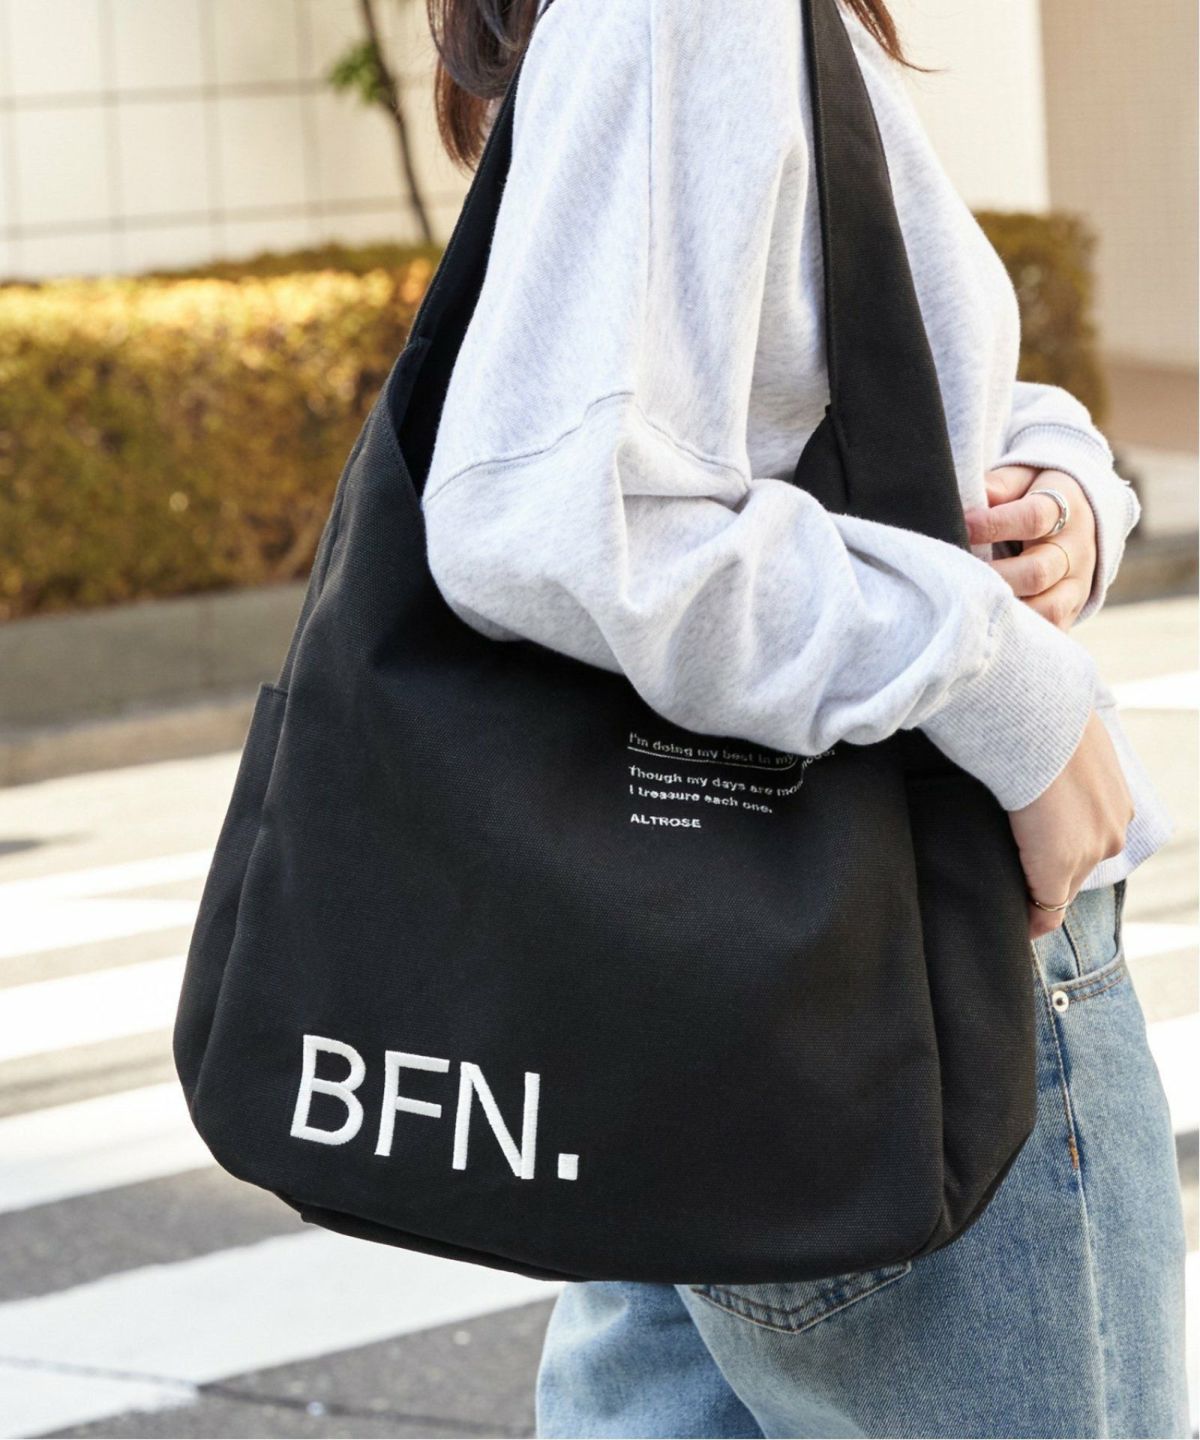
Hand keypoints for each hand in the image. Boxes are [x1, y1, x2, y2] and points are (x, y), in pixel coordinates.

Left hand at [964, 466, 1096, 630]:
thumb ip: (999, 486)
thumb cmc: (1034, 495)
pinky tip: (992, 631)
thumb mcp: (1022, 478)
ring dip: (1008, 611)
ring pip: (1048, 608)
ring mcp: (1076, 583)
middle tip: (960, 577)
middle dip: (995, 576)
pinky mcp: (1072, 609)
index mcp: (1064, 509)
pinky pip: (1052, 630)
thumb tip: (972, 500)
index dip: (995, 524)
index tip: (963, 526)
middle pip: (1038, 572)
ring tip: (973, 607)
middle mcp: (1075, 549)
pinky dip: (1024, 635)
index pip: (1033, 518)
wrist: (1079, 516)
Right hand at [1009, 711, 1132, 938]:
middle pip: (1081, 868)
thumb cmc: (1039, 717)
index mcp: (1115, 799)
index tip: (1041, 854)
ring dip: (1040, 891)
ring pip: (1063, 886)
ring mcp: (1089, 851)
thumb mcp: (1062, 737)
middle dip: (1053, 875)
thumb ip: (1056, 756)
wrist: (1034, 720)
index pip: (1092, 839)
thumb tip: (1031, 748)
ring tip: (1015, 898)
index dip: (1065, 850)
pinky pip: (1047, 909)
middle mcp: (1112, 828)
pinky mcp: (1058, 867)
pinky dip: (1033, 920)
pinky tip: (1017, 922)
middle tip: (1021, 877)